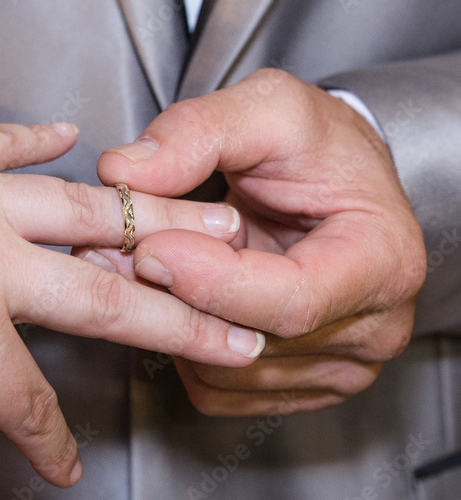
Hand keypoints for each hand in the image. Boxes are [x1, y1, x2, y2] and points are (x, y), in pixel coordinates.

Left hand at [0, 33, 261, 499]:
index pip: (26, 401)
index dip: (51, 443)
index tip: (68, 467)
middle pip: (107, 296)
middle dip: (185, 321)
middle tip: (246, 328)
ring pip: (86, 208)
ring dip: (156, 223)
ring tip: (219, 225)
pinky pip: (7, 140)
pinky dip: (45, 141)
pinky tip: (79, 138)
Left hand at [89, 69, 425, 415]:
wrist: (333, 185)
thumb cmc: (315, 149)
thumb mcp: (267, 108)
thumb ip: (197, 132)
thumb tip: (125, 170)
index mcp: (382, 261)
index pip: (292, 300)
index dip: (210, 281)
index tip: (152, 248)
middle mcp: (372, 328)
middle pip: (252, 344)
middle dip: (174, 299)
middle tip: (118, 251)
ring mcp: (337, 367)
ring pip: (224, 374)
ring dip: (170, 324)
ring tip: (146, 266)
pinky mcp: (296, 386)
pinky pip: (217, 391)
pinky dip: (181, 349)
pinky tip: (174, 299)